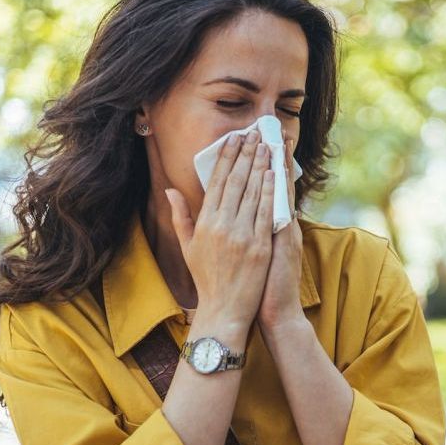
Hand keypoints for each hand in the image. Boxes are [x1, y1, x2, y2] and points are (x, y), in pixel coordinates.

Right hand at [165, 129, 275, 329]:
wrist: (224, 310)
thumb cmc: (206, 280)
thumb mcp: (187, 247)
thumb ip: (181, 216)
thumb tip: (170, 191)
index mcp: (204, 224)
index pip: (216, 182)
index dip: (225, 158)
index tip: (233, 139)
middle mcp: (222, 226)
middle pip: (235, 182)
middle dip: (244, 155)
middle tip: (253, 134)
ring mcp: (242, 236)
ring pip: (252, 193)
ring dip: (260, 166)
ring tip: (266, 146)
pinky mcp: (260, 247)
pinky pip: (267, 213)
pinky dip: (271, 192)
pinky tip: (275, 174)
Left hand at [257, 134, 304, 330]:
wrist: (276, 312)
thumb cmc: (261, 286)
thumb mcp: (255, 255)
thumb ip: (248, 231)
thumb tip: (236, 213)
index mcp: (270, 227)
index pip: (266, 189)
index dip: (262, 166)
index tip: (259, 142)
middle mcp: (280, 225)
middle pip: (275, 184)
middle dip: (271, 157)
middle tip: (268, 130)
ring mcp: (285, 232)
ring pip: (281, 193)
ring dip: (279, 167)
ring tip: (276, 141)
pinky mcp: (286, 242)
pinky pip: (283, 212)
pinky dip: (281, 192)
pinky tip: (278, 174)